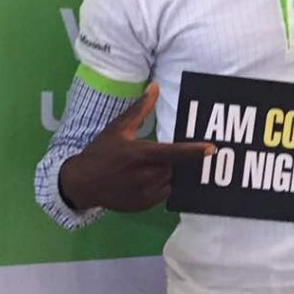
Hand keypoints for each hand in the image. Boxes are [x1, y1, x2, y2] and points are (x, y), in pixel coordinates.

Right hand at [59, 83, 213, 212]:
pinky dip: (160, 186)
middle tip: (156, 155)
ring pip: (169, 181)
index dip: (194, 152)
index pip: (173, 153)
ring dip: (166, 173)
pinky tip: (144, 179)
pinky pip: (162, 194)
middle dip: (171, 160)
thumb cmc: (100, 153)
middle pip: (173, 167)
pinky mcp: (143, 205)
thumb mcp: (117, 128)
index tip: (212, 149)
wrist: (82, 184)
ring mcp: (145, 193)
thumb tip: (154, 87)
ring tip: (148, 167)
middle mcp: (145, 176)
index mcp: (141, 155)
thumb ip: (139, 109)